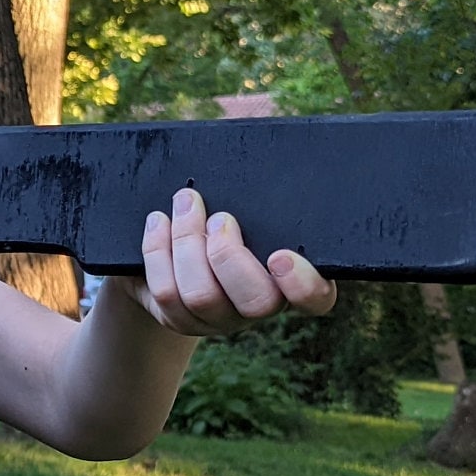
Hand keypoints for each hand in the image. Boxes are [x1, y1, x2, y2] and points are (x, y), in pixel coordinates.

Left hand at [133, 187, 337, 336]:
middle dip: (229, 255)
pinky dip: (158, 250)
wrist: (171, 242)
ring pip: (203, 296)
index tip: (280, 256)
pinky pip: (168, 293)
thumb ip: (258, 193)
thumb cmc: (223, 209)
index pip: (317, 298)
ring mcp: (220, 317)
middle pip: (257, 303)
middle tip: (219, 218)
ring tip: (184, 204)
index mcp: (292, 276)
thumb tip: (263, 155)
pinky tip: (158, 222)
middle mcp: (261, 305)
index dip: (303, 285)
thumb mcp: (247, 200)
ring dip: (188, 241)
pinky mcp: (181, 320)